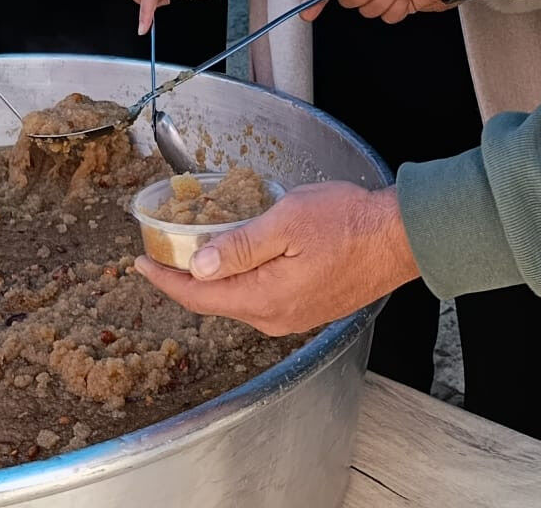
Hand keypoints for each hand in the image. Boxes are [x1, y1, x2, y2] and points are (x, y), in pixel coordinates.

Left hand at [136, 181, 418, 335]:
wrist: (400, 238)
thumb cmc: (349, 223)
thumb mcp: (286, 222)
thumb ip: (240, 246)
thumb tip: (200, 266)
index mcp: (265, 298)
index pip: (199, 297)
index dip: (165, 280)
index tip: (140, 262)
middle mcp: (276, 317)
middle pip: (215, 302)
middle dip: (185, 279)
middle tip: (163, 253)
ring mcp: (294, 316)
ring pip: (239, 300)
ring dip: (214, 280)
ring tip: (195, 252)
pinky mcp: (308, 307)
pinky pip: (261, 297)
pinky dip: (240, 280)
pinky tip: (238, 259)